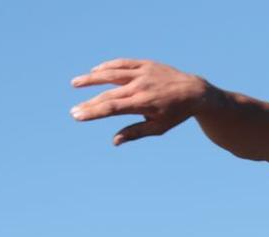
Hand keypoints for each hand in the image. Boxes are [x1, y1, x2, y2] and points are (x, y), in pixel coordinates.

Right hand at [69, 58, 208, 145]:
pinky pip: (122, 63)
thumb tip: (115, 141)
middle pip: (108, 95)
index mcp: (143, 104)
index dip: (93, 112)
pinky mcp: (145, 64)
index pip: (112, 108)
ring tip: (75, 83)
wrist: (195, 92)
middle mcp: (141, 86)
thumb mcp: (159, 127)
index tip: (77, 116)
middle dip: (89, 103)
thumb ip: (135, 133)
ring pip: (111, 73)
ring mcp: (142, 73)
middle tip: (73, 111)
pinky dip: (108, 67)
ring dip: (91, 78)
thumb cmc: (176, 114)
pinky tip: (95, 71)